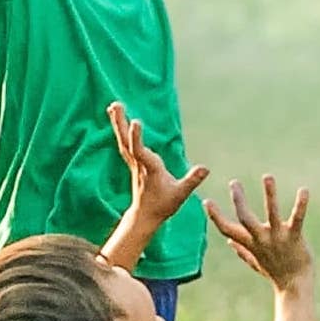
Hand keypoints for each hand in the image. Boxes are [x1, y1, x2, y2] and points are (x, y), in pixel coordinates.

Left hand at [109, 102, 207, 235]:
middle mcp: (139, 164)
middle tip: (115, 105)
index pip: (140, 152)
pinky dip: (121, 130)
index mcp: (150, 170)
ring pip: (124, 141)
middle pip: (127, 142)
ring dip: (118, 123)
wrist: (145, 215)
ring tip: (113, 105)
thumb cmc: (163, 205)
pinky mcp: (134, 163)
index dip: (137, 138)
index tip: (136, 121)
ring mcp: (134, 163)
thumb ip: (192, 180)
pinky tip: (119, 119)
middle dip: (121, 125)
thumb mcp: (180, 194)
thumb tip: (205, 168)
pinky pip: (126, 144)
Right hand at [211, 174, 315, 289]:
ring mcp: (277, 238)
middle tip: (234, 182)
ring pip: (271, 212)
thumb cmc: (275, 273)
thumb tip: (229, 242)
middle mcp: (261, 239)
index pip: (227, 229)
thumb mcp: (255, 261)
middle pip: (244, 217)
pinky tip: (304, 190)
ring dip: (269, 194)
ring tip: (267, 177)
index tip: (206, 201)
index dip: (215, 216)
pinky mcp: (294, 237)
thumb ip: (242, 250)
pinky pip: (297, 218)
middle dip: (238, 199)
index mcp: (250, 243)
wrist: (294, 287)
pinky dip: (301, 204)